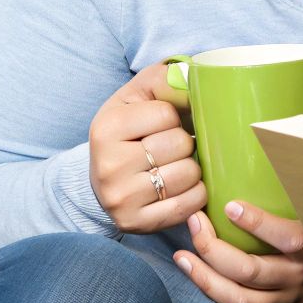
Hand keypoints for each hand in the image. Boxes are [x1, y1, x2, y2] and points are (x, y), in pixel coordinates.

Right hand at [87, 64, 206, 234]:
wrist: (100, 179)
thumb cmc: (129, 130)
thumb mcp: (138, 95)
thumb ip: (167, 80)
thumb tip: (202, 81)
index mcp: (106, 127)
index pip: (166, 114)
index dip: (173, 117)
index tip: (162, 125)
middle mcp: (108, 165)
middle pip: (179, 145)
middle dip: (184, 144)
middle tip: (171, 148)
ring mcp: (121, 198)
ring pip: (188, 175)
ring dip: (192, 169)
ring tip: (175, 166)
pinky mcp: (136, 222)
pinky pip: (189, 205)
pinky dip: (195, 194)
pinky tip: (181, 187)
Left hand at [172, 201, 302, 302]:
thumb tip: (279, 139)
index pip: (290, 240)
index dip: (259, 224)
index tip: (231, 206)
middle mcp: (300, 277)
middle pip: (250, 270)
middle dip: (214, 247)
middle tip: (195, 220)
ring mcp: (286, 300)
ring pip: (237, 297)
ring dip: (204, 275)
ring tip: (182, 256)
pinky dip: (212, 289)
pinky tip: (195, 271)